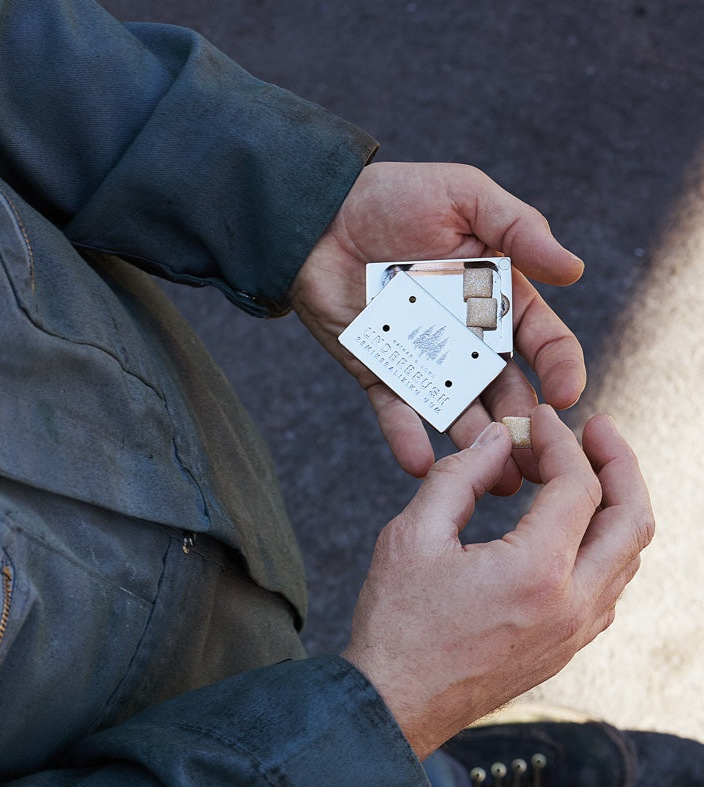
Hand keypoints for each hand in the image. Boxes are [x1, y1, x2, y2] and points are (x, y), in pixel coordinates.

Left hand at [290, 162, 586, 494]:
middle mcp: (469, 338)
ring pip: (460, 412)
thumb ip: (518, 230)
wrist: (319, 213)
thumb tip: (575, 268)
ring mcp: (425, 360)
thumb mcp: (465, 197)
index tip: (566, 398)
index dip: (561, 369)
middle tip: (539, 465)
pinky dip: (408, 440)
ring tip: (496, 484)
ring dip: (478, 450)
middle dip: (525, 430)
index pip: (544, 342)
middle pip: (508, 391)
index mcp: (500, 298)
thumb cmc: (396, 195)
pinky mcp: (379, 373)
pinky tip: (421, 467)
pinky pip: (397, 413)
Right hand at [342, 406, 653, 759]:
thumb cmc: (397, 627)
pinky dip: (602, 546)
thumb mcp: (412, 536)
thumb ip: (458, 476)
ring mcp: (573, 633)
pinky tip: (567, 530)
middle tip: (595, 431)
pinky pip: (608, 589)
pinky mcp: (564, 650)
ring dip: (614, 506)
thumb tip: (497, 439)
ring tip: (578, 475)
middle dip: (619, 463)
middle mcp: (571, 604)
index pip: (579, 485)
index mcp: (537, 571)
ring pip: (627, 556)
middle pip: (633, 518)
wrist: (393, 704)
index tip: (538, 419)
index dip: (560, 440)